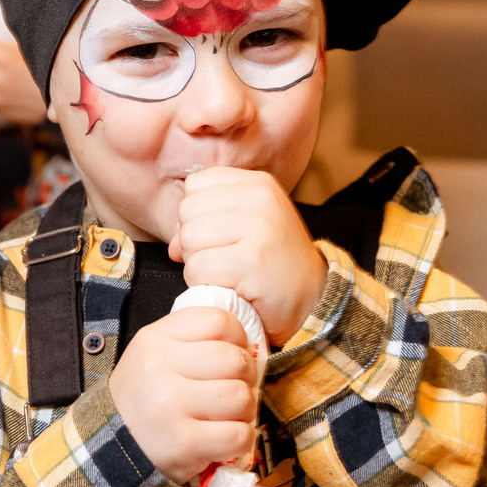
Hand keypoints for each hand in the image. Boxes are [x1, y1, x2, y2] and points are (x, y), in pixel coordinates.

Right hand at [108, 306, 256, 484]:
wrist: (110, 443)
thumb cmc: (143, 396)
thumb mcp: (153, 354)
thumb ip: (191, 340)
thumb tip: (243, 345)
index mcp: (156, 339)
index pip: (219, 321)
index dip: (238, 339)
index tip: (230, 359)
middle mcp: (160, 367)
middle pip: (236, 360)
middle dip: (245, 380)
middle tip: (232, 393)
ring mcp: (170, 405)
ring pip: (241, 397)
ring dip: (244, 412)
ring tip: (227, 418)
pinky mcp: (183, 442)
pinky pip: (238, 434)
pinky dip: (240, 440)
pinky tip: (223, 440)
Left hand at [168, 167, 326, 346]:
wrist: (314, 301)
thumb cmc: (274, 266)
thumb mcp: (247, 228)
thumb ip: (206, 221)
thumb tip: (171, 243)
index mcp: (258, 184)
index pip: (195, 186)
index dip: (195, 215)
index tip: (217, 237)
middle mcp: (260, 198)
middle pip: (187, 212)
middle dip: (193, 243)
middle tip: (224, 260)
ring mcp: (258, 227)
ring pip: (188, 240)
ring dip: (198, 265)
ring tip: (228, 274)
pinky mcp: (251, 260)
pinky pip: (198, 268)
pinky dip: (205, 284)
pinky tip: (230, 286)